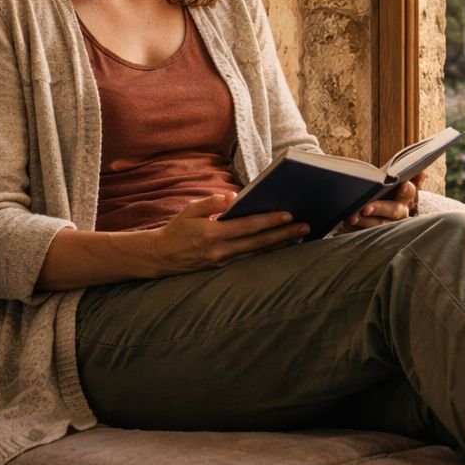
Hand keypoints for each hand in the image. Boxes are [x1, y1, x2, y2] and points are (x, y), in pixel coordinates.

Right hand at [150, 193, 309, 274]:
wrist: (160, 257)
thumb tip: (233, 196)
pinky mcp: (224, 267)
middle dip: (284, 234)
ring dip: (280, 244)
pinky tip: (281, 245)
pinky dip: (267, 252)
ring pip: (258, 253)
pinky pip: (250, 259)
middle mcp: (221, 250)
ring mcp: (223, 261)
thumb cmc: (176, 230)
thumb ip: (211, 202)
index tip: (288, 214)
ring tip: (299, 236)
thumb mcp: (189, 211)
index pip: (248, 226)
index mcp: (212, 233)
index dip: (269, 220)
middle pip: (259, 242)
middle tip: (305, 227)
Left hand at [344, 175, 420, 229]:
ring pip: (380, 225)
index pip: (410, 191)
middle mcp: (401, 212)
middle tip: (366, 208)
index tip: (401, 185)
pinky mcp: (377, 234)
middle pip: (393, 210)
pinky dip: (356, 229)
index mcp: (406, 197)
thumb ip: (407, 174)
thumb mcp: (394, 181)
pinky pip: (367, 233)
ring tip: (352, 218)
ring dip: (365, 222)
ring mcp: (389, 225)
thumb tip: (422, 173)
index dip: (406, 189)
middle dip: (380, 208)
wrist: (379, 208)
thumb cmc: (385, 191)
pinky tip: (347, 224)